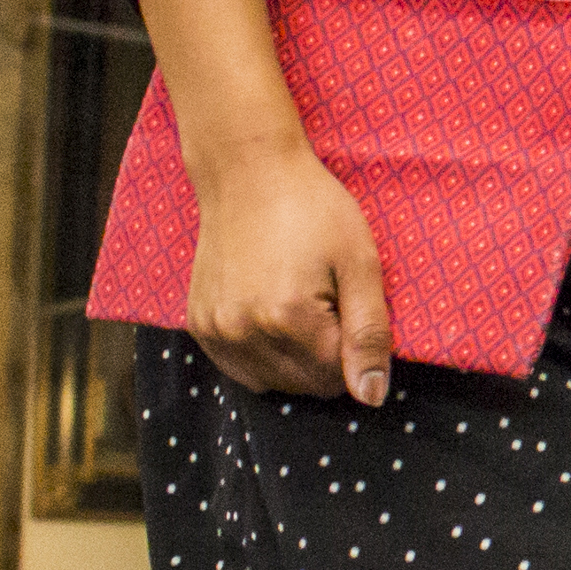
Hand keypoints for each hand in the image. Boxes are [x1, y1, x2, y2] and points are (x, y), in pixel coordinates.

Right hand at [184, 142, 392, 404]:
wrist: (249, 172)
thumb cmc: (314, 209)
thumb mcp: (360, 263)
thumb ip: (369, 334)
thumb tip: (372, 397)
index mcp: (287, 318)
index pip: (336, 377)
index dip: (355, 348)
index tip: (351, 307)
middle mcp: (243, 332)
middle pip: (304, 384)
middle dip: (327, 357)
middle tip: (327, 302)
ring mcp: (214, 330)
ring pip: (272, 382)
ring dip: (295, 359)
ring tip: (300, 306)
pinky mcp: (198, 324)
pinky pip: (239, 369)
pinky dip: (262, 356)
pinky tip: (272, 317)